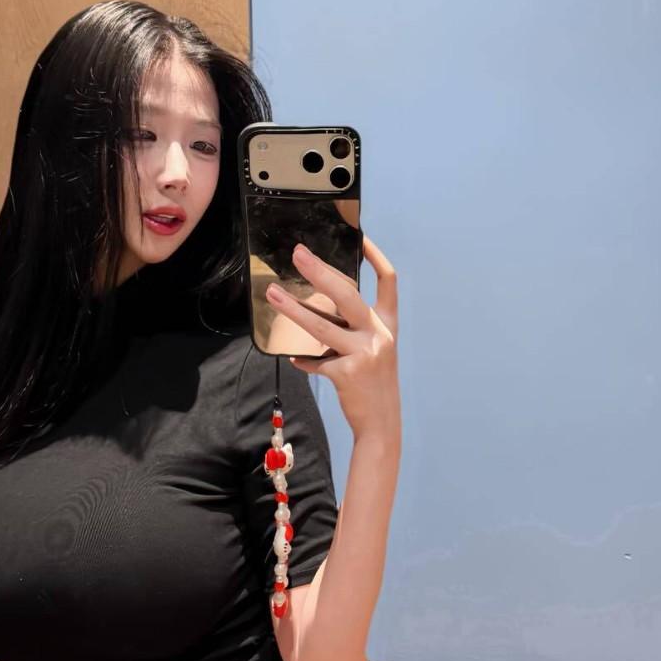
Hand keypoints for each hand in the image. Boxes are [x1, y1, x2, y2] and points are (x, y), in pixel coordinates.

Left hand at [266, 232, 399, 441]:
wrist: (381, 424)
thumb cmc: (371, 385)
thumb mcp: (369, 352)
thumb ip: (348, 331)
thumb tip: (311, 312)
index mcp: (387, 325)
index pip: (388, 281)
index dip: (375, 256)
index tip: (360, 236)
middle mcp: (379, 335)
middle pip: (347, 294)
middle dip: (320, 271)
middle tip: (298, 255)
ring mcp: (364, 353)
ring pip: (322, 325)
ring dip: (294, 309)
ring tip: (273, 294)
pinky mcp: (347, 373)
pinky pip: (314, 359)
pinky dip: (302, 359)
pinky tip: (294, 357)